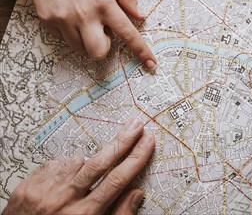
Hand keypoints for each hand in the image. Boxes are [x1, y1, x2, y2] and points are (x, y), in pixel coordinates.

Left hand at [4, 117, 154, 214]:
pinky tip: (61, 184)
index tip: (147, 142)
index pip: (117, 179)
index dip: (136, 158)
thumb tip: (136, 194)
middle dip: (121, 141)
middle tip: (136, 125)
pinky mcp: (27, 186)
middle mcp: (63, 201)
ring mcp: (43, 192)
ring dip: (84, 165)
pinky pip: (54, 165)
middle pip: (99, 163)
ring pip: (75, 161)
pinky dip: (61, 170)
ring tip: (80, 181)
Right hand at [19, 0, 156, 69]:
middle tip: (103, 29)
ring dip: (88, 39)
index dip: (141, 51)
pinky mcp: (46, 19)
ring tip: (86, 17)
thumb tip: (140, 16)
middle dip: (104, 47)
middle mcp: (83, 15)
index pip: (127, 33)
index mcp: (103, 2)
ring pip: (80, 48)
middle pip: (98, 52)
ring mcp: (62, 19)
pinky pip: (63, 38)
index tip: (151, 64)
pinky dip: (71, 32)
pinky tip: (70, 12)